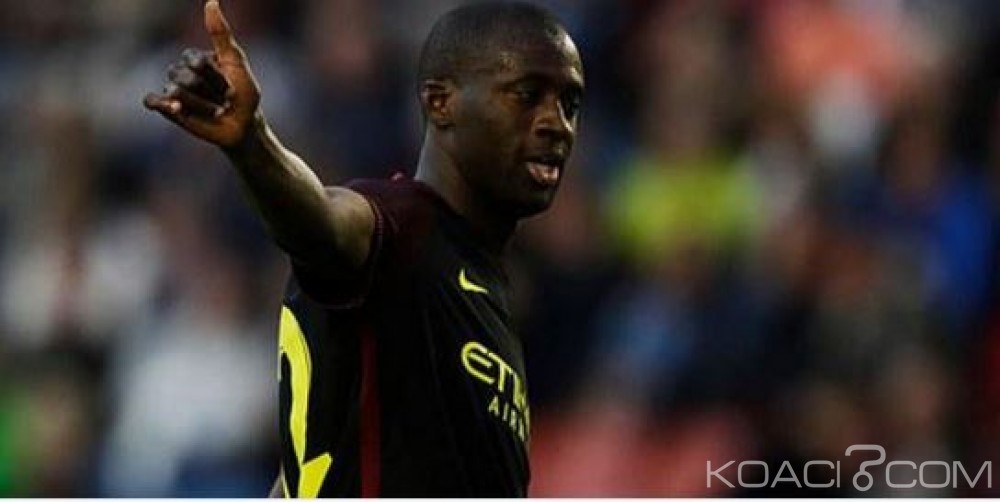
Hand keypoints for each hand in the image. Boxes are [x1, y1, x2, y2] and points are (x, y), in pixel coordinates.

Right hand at [143, 0, 260, 149]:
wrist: (244, 125)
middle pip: (185, 77)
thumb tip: (211, 2)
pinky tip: (176, 108)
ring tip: (215, 110)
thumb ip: (221, 34)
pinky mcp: (168, 109)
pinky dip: (162, 103)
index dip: (216, 76)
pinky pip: (152, 100)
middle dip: (210, 91)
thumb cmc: (244, 94)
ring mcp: (174, 90)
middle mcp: (181, 71)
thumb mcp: (236, 62)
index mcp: (195, 57)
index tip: (231, 85)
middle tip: (223, 99)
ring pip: (175, 91)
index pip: (196, 61)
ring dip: (202, 105)